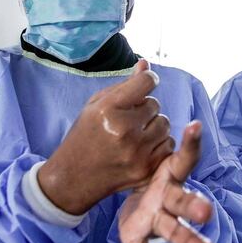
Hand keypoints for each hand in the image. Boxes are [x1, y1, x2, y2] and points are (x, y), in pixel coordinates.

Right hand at [38, 59, 174, 213]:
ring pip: (165, 124)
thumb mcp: (95, 105)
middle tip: (129, 118)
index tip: (145, 83)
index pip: (145, 82)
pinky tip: (141, 147)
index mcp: (108, 109)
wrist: (73, 178)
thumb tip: (146, 64)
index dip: (147, 79)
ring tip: (135, 133)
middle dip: (145, 108)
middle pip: (155, 105)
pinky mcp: (145, 169)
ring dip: (153, 125)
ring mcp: (136, 152)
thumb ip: (124, 85)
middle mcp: (124, 130)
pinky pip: (168, 145)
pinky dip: (158, 144)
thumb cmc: (84, 136)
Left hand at [119, 121, 214, 242]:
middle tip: (208, 214)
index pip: (183, 158)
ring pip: (174, 233)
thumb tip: (147, 68)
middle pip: (184, 203)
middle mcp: (168, 199)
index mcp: (168, 175)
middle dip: (196, 208)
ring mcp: (156, 222)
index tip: (195, 126)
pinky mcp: (139, 240)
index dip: (190, 143)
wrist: (134, 194)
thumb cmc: (148, 172)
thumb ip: (150, 118)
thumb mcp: (151, 146)